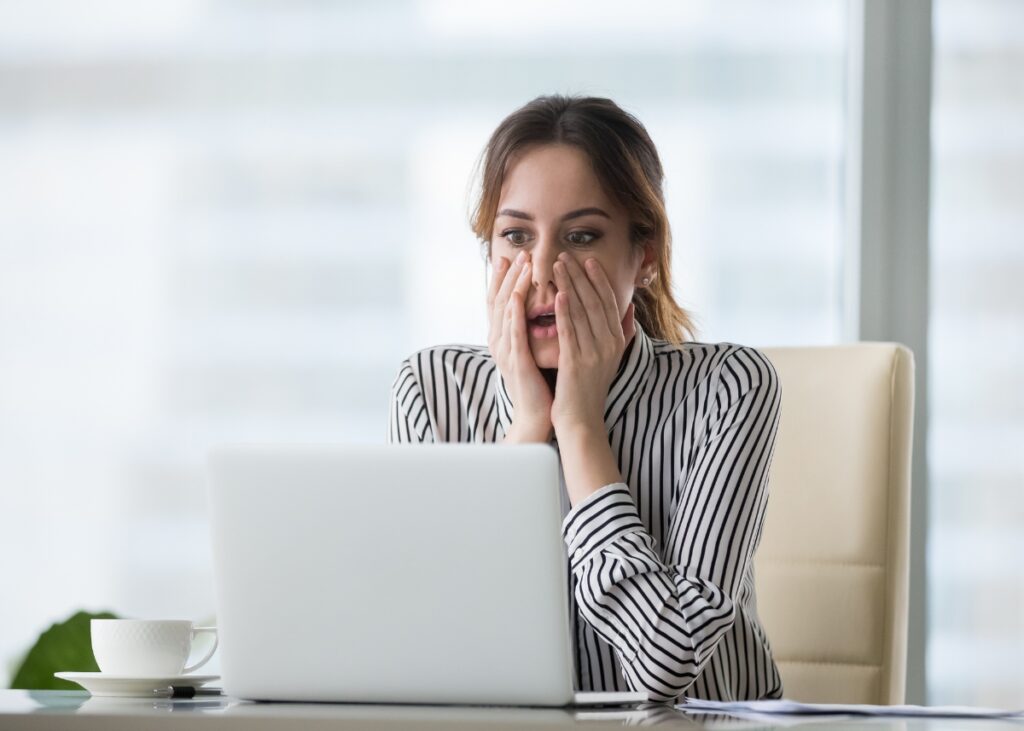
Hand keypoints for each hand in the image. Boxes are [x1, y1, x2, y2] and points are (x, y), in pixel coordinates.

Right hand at [486, 251, 553, 441]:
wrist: (538, 416)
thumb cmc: (542, 383)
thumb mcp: (536, 350)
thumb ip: (537, 328)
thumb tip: (548, 305)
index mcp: (505, 338)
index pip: (502, 301)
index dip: (506, 278)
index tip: (512, 255)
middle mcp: (499, 341)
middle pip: (500, 300)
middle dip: (509, 275)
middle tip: (518, 252)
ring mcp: (505, 351)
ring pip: (506, 311)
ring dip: (513, 285)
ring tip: (521, 265)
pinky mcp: (516, 361)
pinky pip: (514, 333)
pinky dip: (515, 313)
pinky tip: (520, 296)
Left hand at [550, 254, 635, 437]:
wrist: (582, 421)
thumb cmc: (590, 389)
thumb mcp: (612, 359)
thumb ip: (623, 333)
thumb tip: (631, 308)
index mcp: (617, 341)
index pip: (608, 302)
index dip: (598, 280)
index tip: (587, 260)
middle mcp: (609, 345)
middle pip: (595, 302)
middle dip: (581, 276)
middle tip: (566, 255)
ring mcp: (594, 354)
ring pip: (581, 312)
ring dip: (569, 286)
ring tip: (557, 266)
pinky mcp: (576, 363)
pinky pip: (571, 332)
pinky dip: (565, 312)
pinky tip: (558, 295)